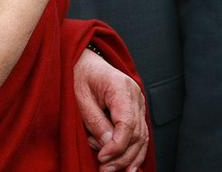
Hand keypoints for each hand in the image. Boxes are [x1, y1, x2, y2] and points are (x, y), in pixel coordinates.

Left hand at [73, 48, 148, 170]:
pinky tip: (129, 167)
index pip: (127, 123)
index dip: (117, 145)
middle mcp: (135, 94)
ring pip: (142, 137)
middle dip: (122, 156)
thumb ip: (95, 122)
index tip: (103, 158)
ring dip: (129, 158)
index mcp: (121, 87)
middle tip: (105, 170)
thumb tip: (108, 146)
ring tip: (113, 171)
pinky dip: (134, 151)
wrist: (84, 61)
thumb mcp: (80, 98)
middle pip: (137, 133)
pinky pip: (140, 134)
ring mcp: (138, 102)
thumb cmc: (79, 75)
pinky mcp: (136, 110)